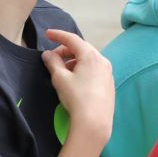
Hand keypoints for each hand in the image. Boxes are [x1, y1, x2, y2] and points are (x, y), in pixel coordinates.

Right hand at [42, 29, 113, 145]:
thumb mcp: (60, 78)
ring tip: (62, 72)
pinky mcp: (109, 85)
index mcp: (91, 56)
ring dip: (74, 61)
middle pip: (82, 49)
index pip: (73, 39)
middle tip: (53, 58)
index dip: (58, 35)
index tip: (48, 33)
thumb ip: (53, 62)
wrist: (94, 123)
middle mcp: (103, 61)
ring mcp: (108, 74)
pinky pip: (94, 71)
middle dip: (66, 51)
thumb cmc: (76, 98)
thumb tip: (48, 54)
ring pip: (89, 60)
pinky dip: (83, 70)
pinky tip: (75, 81)